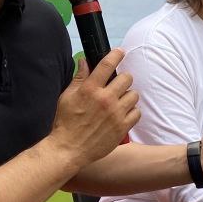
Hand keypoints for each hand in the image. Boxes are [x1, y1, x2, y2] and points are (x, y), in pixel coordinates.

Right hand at [49, 48, 138, 166]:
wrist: (69, 149)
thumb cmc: (65, 123)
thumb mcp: (67, 97)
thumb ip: (79, 78)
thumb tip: (85, 61)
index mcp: (90, 89)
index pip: (107, 64)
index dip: (116, 54)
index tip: (120, 52)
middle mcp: (105, 99)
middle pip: (127, 78)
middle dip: (123, 79)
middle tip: (118, 85)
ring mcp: (115, 114)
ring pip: (134, 94)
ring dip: (128, 95)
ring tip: (120, 101)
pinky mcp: (122, 127)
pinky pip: (137, 112)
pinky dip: (132, 111)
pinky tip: (123, 113)